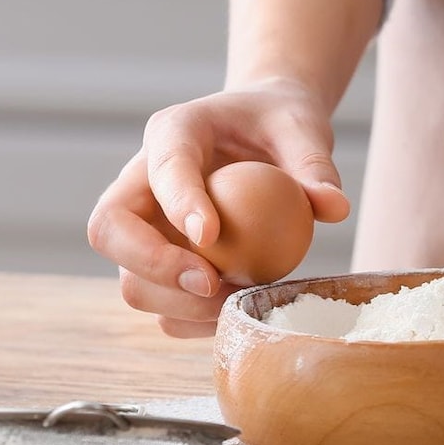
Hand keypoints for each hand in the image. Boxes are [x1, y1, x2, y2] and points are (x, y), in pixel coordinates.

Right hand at [87, 78, 349, 336]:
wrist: (265, 134)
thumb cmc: (280, 124)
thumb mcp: (303, 129)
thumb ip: (315, 163)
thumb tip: (334, 207)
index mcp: (173, 132)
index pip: (162, 167)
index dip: (179, 203)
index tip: (211, 236)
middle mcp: (141, 180)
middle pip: (109, 229)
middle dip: (152, 265)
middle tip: (211, 283)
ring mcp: (144, 226)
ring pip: (128, 278)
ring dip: (176, 303)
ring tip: (235, 300)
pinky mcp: (158, 263)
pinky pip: (159, 305)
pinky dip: (191, 319)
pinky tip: (234, 310)